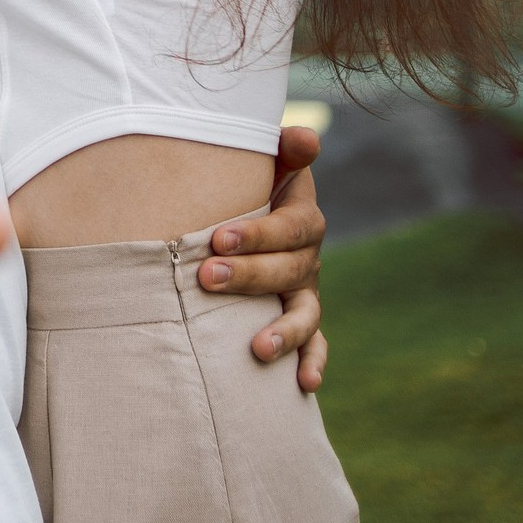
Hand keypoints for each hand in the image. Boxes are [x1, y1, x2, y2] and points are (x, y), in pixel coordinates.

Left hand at [196, 125, 329, 391]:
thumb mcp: (264, 159)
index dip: (258, 235)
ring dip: (285, 331)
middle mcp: (307, 256)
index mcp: (300, 217)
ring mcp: (304, 290)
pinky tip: (305, 385)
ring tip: (258, 347)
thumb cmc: (244, 181)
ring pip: (304, 312)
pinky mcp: (298, 317)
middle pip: (289, 271)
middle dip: (250, 276)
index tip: (218, 239)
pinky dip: (313, 363)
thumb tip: (305, 138)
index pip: (289, 227)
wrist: (246, 206)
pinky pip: (315, 343)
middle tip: (207, 276)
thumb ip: (283, 148)